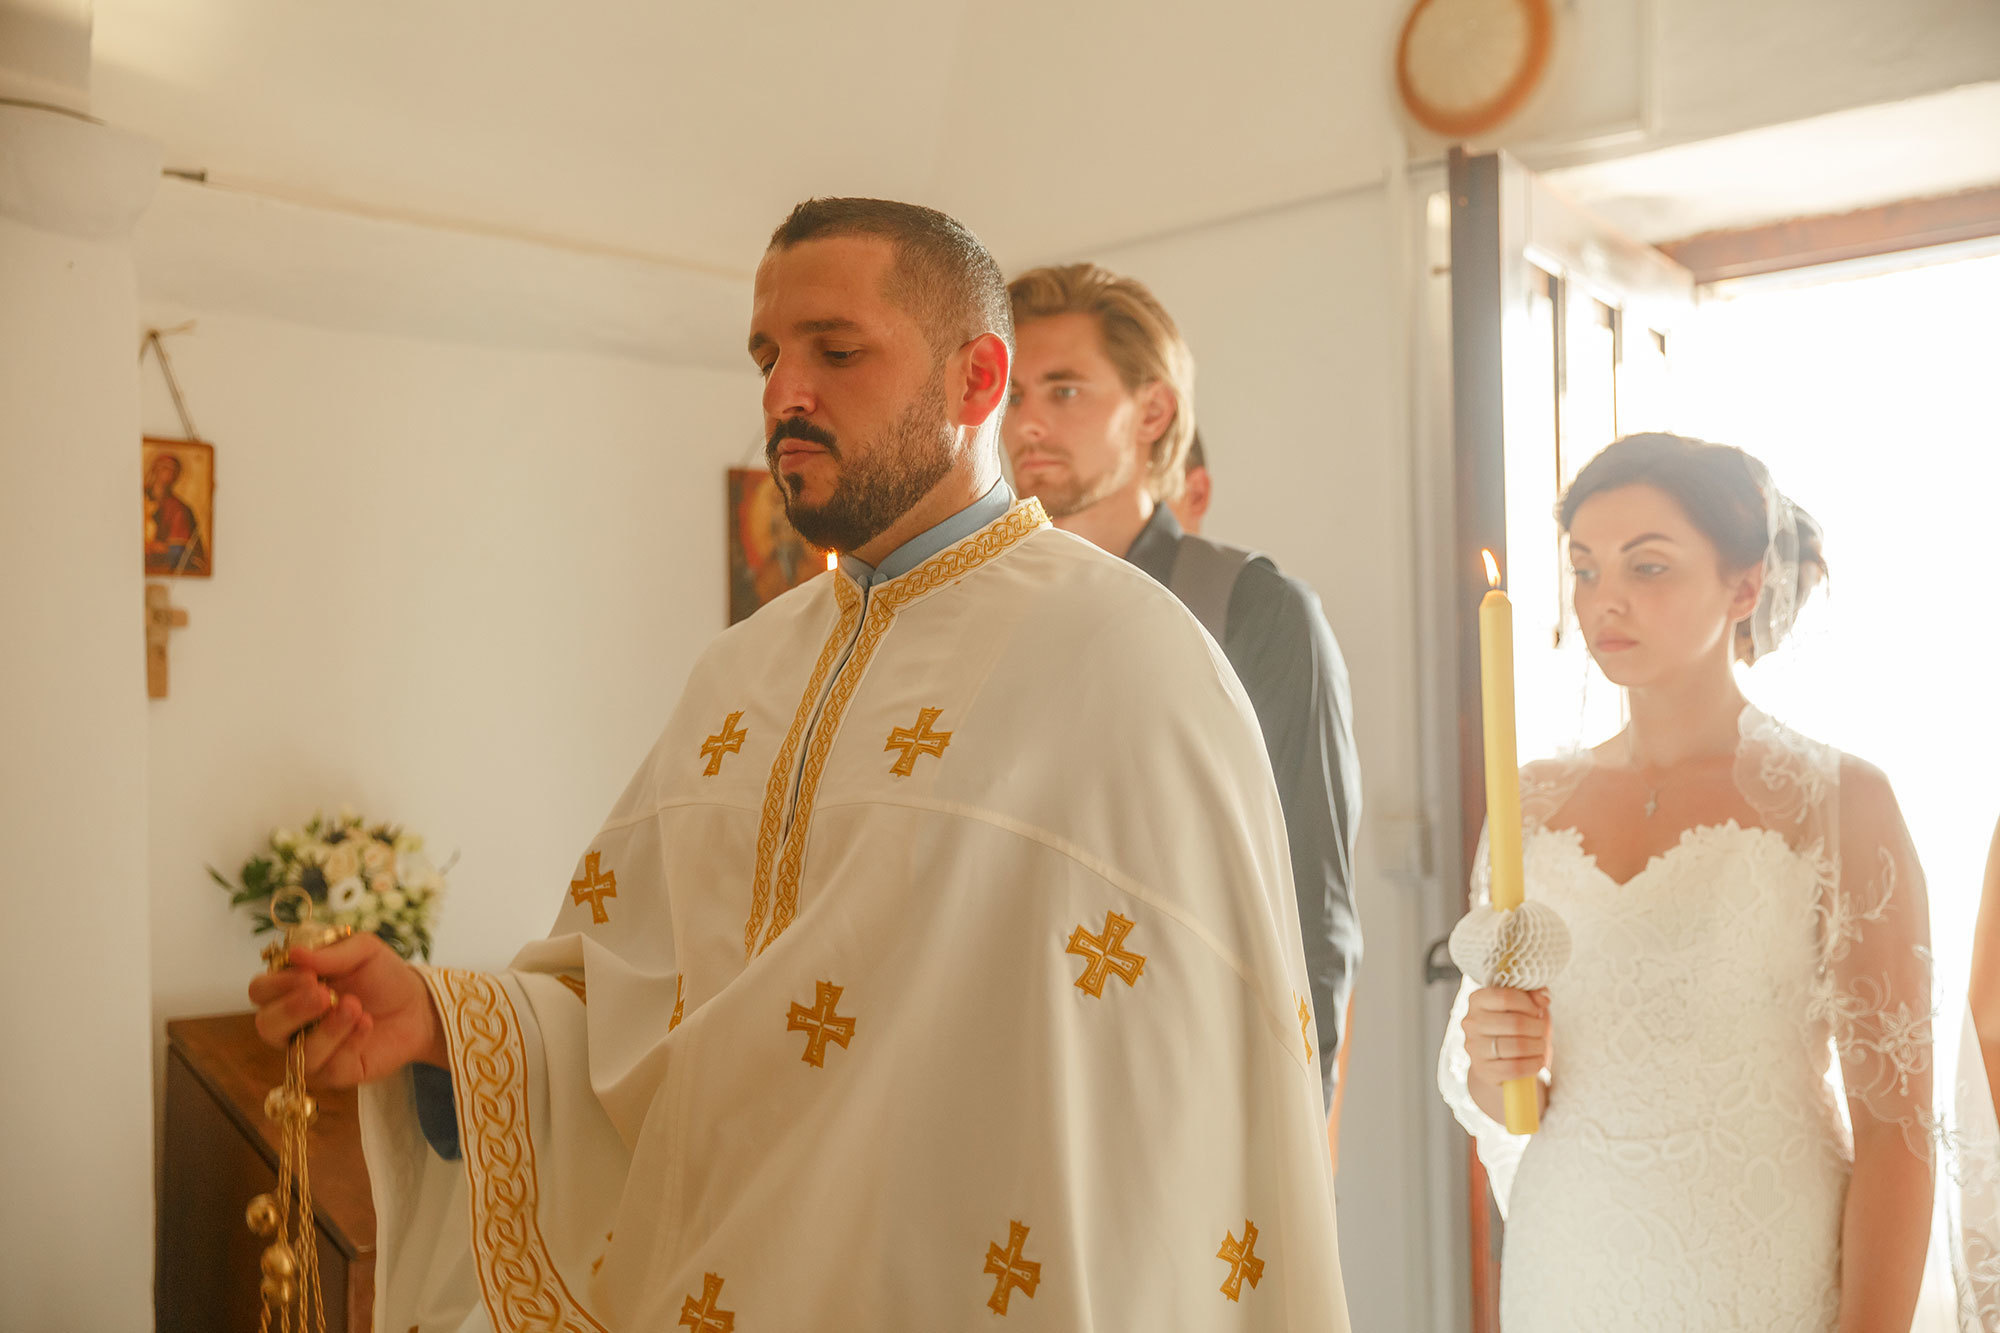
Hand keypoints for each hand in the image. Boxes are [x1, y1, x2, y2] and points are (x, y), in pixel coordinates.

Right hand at [248, 932, 446, 1087]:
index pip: (260, 991)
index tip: (308, 975)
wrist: (418, 1006)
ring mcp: (311, 1052)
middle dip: (291, 1010)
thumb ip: (331, 954)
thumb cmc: (383, 976)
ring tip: (355, 1007)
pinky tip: (367, 1025)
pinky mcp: (335, 1073)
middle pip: (266, 1026)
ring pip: (299, 1053)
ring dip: (327, 1029)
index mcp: (291, 990)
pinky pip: (330, 1068)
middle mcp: (293, 1025)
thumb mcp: (364, 952)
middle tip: (323, 993)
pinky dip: (350, 1043)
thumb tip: (295, 954)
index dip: (276, 984)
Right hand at [1462, 986, 1550, 1088]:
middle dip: (1538, 1028)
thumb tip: (1543, 998)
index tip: (1537, 1012)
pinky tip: (1537, 1061)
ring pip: (1518, 1046)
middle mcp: (1471, 1022)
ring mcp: (1474, 1047)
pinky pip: (1515, 1068)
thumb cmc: (1512, 1027)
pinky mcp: (1483, 1069)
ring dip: (1538, 1047)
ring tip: (1541, 1046)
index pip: (1506, 997)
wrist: (1496, 1059)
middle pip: (1516, 1023)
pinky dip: (1533, 1064)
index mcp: (1477, 1000)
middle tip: (1542, 1032)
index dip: (1529, 1005)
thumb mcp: (1523, 1007)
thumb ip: (1533, 996)